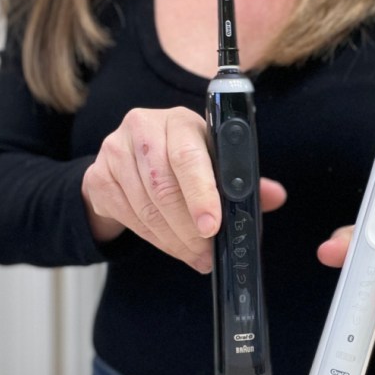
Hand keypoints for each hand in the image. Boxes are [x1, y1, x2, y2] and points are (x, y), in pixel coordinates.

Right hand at [82, 107, 286, 272]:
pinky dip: (154, 238)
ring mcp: (114, 151)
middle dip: (189, 229)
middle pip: (164, 187)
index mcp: (180, 120)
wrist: (131, 160)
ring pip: (146, 207)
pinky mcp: (98, 177)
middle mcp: (143, 127)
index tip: (212, 226)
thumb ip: (244, 180)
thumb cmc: (183, 161)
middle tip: (207, 253)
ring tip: (195, 255)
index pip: (188, 155)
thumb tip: (276, 196)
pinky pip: (128, 217)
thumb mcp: (213, 162)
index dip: (201, 193)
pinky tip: (171, 245)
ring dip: (174, 239)